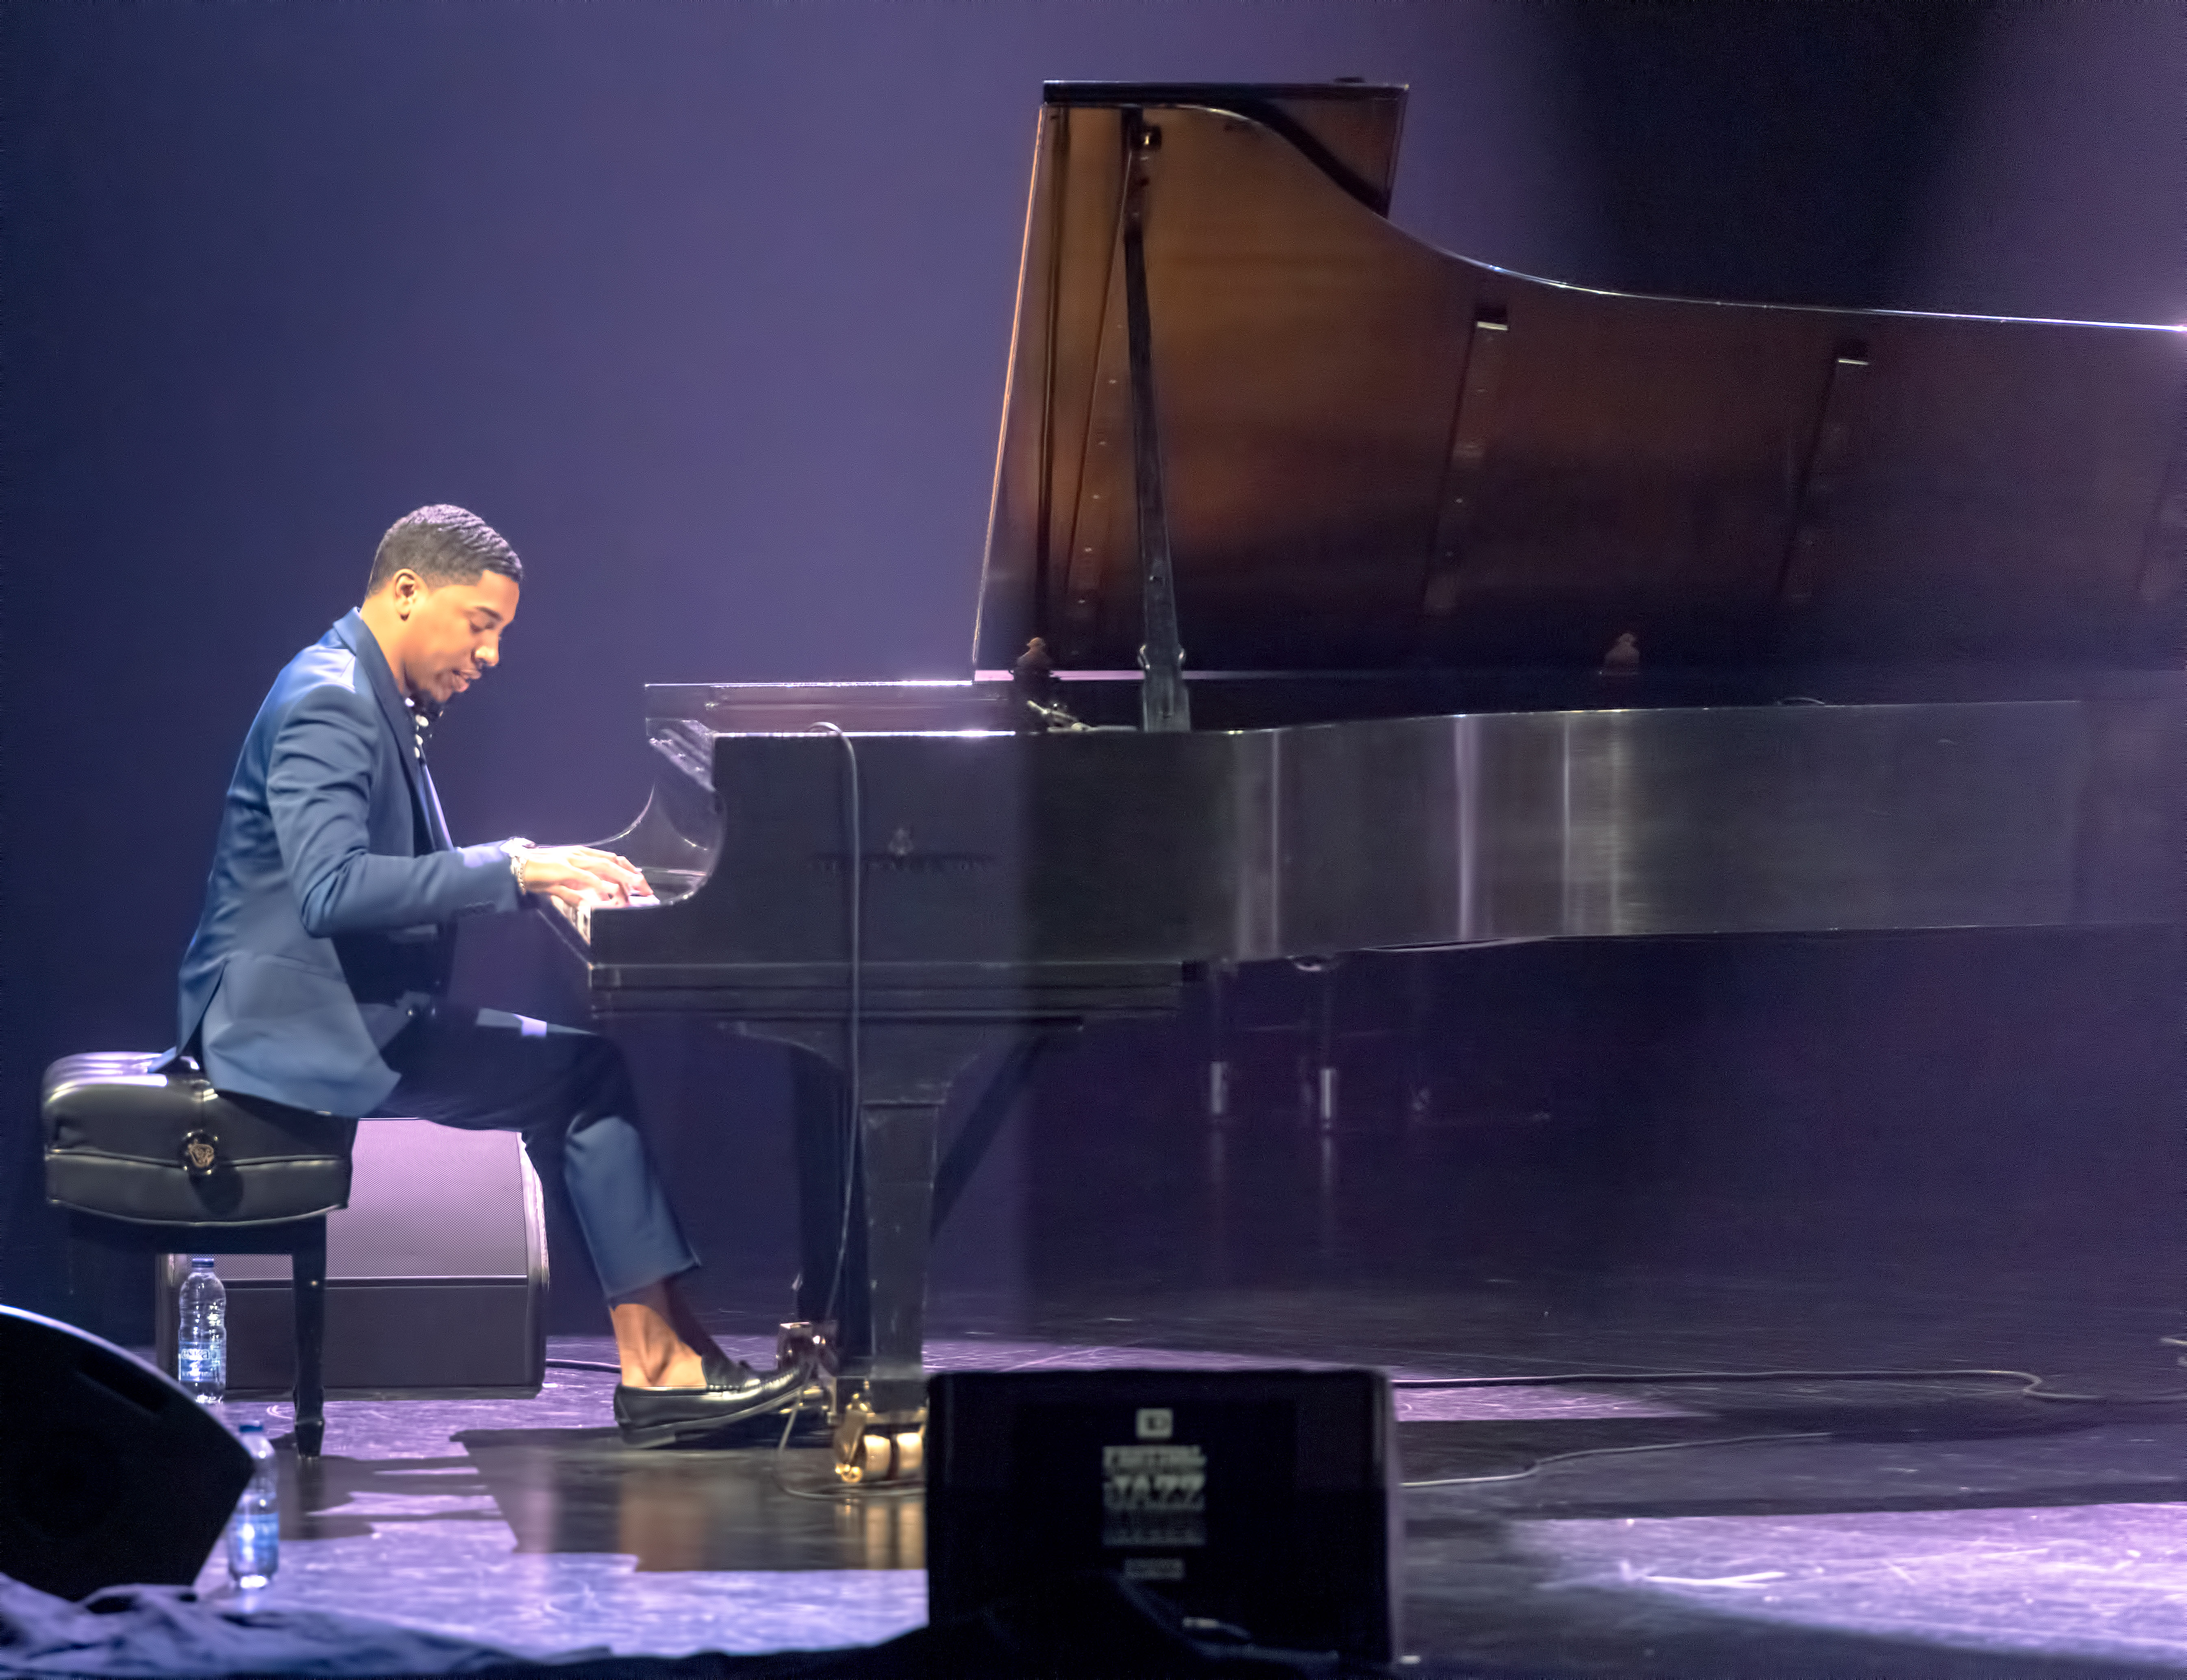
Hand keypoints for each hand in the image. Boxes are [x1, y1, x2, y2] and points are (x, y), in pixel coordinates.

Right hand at [519, 845, 654, 909]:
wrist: (518, 868)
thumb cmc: (541, 874)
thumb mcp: (564, 882)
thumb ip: (578, 890)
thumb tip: (592, 900)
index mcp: (582, 854)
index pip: (612, 858)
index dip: (629, 868)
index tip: (641, 881)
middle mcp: (580, 854)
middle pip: (613, 862)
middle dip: (632, 874)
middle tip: (646, 888)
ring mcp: (573, 860)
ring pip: (604, 866)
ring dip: (622, 877)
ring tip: (636, 886)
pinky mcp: (564, 869)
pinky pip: (586, 877)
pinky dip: (600, 884)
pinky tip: (611, 890)